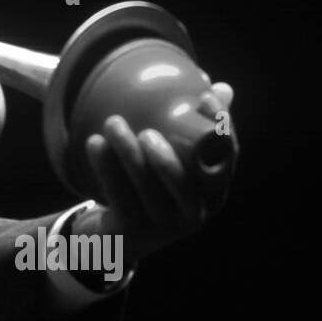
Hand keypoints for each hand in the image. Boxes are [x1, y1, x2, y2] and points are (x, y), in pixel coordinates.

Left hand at [75, 81, 235, 262]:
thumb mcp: (175, 159)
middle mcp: (195, 213)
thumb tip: (217, 85)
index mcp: (212, 191)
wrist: (117, 235)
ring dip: (128, 155)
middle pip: (185, 183)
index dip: (222, 129)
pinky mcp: (133, 233)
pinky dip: (106, 169)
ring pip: (147, 190)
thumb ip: (194, 127)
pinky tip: (94, 143)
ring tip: (112, 123)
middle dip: (167, 157)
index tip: (205, 97)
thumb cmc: (151, 187)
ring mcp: (164, 227)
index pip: (226, 159)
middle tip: (146, 130)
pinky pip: (119, 198)